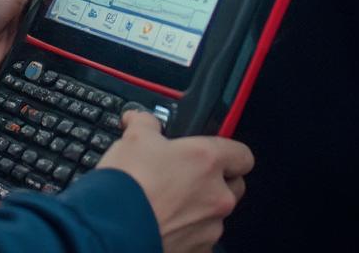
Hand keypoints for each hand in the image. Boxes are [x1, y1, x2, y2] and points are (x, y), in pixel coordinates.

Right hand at [96, 111, 253, 252]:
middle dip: (215, 180)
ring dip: (198, 207)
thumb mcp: (134, 138)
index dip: (229, 150)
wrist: (115, 228)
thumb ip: (146, 123)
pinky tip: (163, 221)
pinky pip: (200, 237)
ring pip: (215, 214)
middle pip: (234, 185)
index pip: (242, 154)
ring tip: (167, 201)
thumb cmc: (130, 183)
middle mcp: (217, 195)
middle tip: (186, 175)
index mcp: (207, 161)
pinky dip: (186, 230)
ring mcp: (210, 227)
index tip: (213, 150)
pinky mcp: (198, 251)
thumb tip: (141, 120)